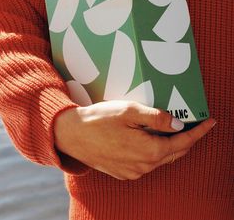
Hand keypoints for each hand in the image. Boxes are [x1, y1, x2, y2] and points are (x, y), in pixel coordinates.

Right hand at [54, 100, 215, 179]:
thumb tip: (178, 123)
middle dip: (188, 138)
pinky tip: (153, 140)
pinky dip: (156, 151)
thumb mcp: (130, 111)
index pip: (183, 142)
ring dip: (171, 145)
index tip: (211, 122)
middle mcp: (144, 166)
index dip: (199, 132)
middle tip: (196, 124)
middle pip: (175, 153)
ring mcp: (133, 171)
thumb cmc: (100, 120)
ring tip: (175, 129)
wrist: (72, 135)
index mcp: (149, 150)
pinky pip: (148, 163)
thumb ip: (157, 118)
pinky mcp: (124, 172)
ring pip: (161, 158)